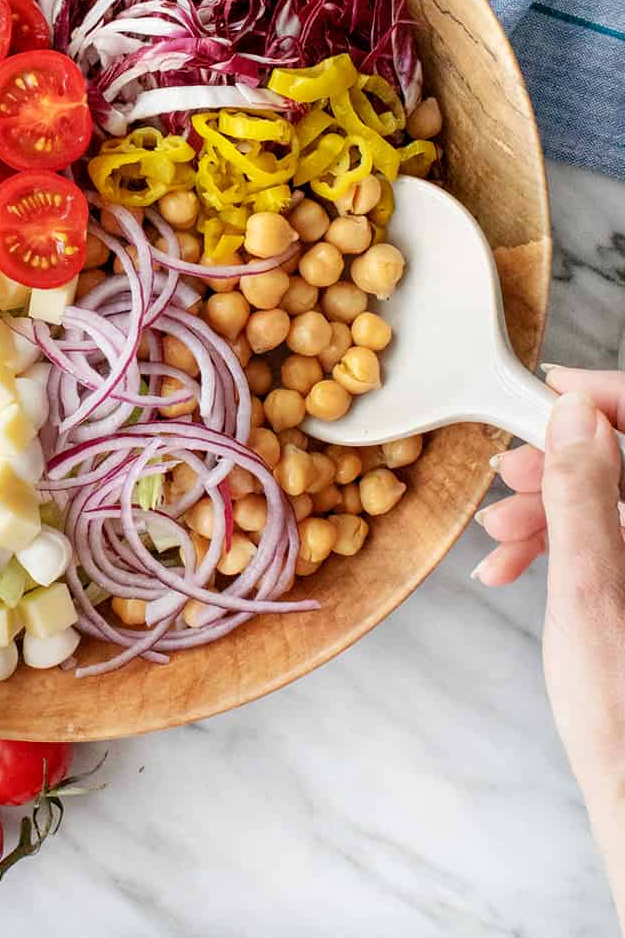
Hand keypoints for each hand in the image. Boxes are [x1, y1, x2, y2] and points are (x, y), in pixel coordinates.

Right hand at [474, 368, 624, 912]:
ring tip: (500, 536)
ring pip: (617, 498)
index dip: (605, 395)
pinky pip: (613, 536)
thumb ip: (583, 495)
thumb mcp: (588, 592)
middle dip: (561, 461)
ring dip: (553, 506)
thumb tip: (574, 417)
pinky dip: (563, 541)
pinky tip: (515, 562)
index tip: (550, 391)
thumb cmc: (620, 721)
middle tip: (508, 481)